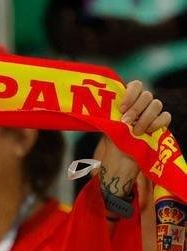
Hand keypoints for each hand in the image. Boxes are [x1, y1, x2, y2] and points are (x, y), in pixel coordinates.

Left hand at [97, 81, 172, 204]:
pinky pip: (166, 117)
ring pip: (157, 105)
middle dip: (136, 108)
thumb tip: (84, 109)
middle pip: (147, 95)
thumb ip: (104, 115)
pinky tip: (148, 132)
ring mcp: (151, 115)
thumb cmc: (109, 146)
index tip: (120, 107)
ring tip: (135, 131)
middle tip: (125, 122)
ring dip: (145, 117)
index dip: (130, 93)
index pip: (136, 85)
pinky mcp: (160, 126)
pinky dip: (157, 123)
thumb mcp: (104, 129)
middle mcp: (141, 106)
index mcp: (128, 102)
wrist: (117, 165)